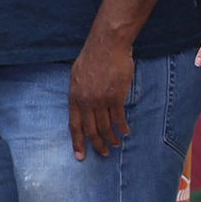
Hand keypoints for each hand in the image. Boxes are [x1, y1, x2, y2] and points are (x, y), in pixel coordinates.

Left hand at [69, 33, 133, 158]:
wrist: (107, 46)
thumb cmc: (92, 58)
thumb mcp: (76, 75)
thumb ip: (79, 93)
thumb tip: (80, 105)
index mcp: (74, 96)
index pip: (74, 125)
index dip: (77, 141)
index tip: (80, 155)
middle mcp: (86, 101)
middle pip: (90, 129)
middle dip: (96, 144)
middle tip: (103, 153)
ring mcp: (101, 100)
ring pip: (106, 126)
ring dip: (112, 138)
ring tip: (116, 144)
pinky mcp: (116, 97)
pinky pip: (119, 118)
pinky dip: (123, 127)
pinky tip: (126, 131)